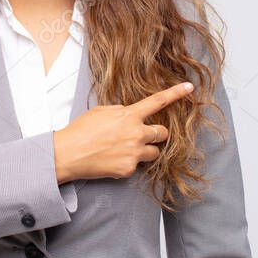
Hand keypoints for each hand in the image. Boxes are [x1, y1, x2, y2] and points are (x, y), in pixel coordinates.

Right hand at [53, 82, 194, 183]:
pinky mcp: (129, 169)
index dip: (176, 93)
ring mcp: (134, 153)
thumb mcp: (101, 111)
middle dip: (157, 134)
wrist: (68, 154)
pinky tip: (113, 160)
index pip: (157, 102)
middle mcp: (136, 133)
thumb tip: (130, 116)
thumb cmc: (81, 130)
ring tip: (126, 150)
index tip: (190, 88)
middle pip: (162, 133)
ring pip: (155, 152)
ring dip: (146, 151)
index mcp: (129, 115)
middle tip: (142, 136)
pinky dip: (128, 163)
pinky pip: (137, 166)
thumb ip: (121, 112)